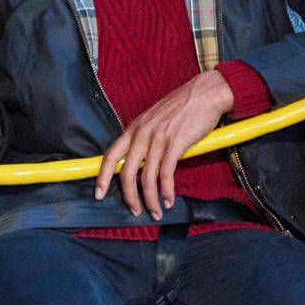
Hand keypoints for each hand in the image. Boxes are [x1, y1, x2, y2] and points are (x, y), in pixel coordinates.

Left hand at [94, 70, 233, 217]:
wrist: (205, 93)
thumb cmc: (182, 106)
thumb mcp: (154, 118)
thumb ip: (144, 137)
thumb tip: (141, 159)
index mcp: (134, 128)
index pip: (111, 156)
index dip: (102, 177)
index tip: (98, 194)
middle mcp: (142, 134)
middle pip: (127, 173)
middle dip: (129, 197)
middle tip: (135, 211)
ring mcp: (158, 139)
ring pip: (147, 178)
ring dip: (150, 200)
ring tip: (156, 211)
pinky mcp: (175, 144)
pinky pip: (166, 174)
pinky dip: (166, 191)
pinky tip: (168, 200)